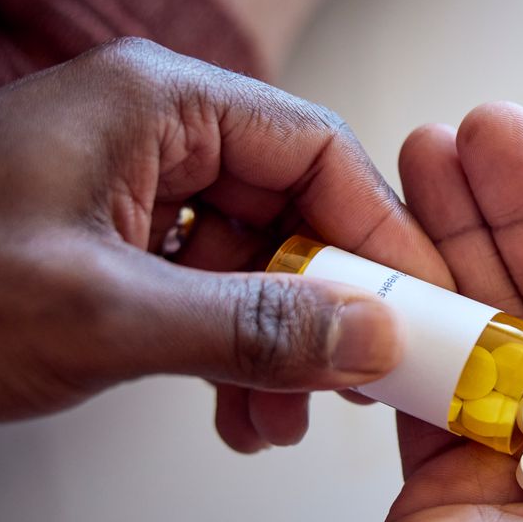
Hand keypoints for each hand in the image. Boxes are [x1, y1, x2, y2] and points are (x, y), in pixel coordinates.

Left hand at [0, 38, 447, 449]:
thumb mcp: (104, 315)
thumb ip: (252, 327)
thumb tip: (368, 336)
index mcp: (157, 106)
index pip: (317, 150)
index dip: (380, 231)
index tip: (418, 303)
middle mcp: (154, 134)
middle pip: (294, 207)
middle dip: (326, 304)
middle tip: (359, 372)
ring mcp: (133, 187)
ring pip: (255, 256)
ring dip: (279, 342)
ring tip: (281, 415)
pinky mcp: (115, 238)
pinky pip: (208, 285)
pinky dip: (231, 349)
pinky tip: (236, 407)